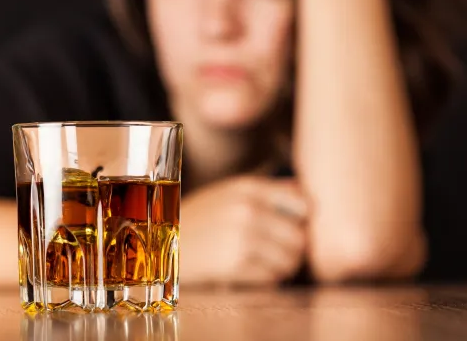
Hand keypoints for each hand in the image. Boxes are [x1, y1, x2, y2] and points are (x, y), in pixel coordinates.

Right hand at [179, 175, 308, 286]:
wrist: (160, 242)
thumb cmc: (199, 219)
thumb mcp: (227, 193)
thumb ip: (265, 192)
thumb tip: (305, 195)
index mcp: (248, 188)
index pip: (303, 202)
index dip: (305, 219)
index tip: (295, 227)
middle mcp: (248, 209)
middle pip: (300, 236)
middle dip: (294, 249)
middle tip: (280, 252)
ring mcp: (243, 236)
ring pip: (290, 259)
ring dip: (283, 266)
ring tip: (266, 263)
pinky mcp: (236, 263)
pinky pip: (273, 277)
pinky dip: (268, 279)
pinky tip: (252, 272)